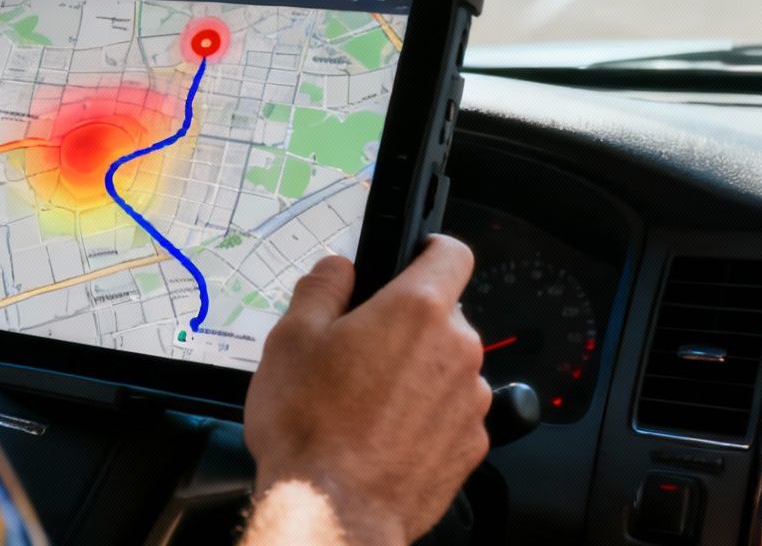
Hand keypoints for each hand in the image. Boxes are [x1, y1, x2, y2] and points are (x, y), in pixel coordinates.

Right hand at [242, 237, 489, 545]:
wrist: (334, 510)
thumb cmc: (310, 428)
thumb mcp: (290, 338)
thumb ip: (321, 287)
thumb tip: (338, 268)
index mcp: (416, 310)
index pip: (452, 254)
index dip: (429, 250)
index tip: (412, 259)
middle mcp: (456, 350)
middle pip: (444, 315)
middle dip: (406, 324)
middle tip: (358, 349)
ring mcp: (469, 402)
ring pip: (447, 366)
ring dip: (417, 372)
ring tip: (365, 400)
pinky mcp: (471, 446)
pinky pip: (450, 413)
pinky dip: (425, 415)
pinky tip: (383, 432)